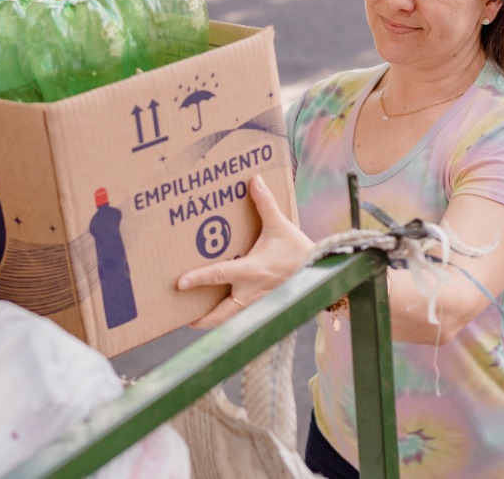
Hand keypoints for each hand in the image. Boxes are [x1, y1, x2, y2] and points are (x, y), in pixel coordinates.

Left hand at [175, 175, 312, 328]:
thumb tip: (254, 180)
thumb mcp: (280, 226)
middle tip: (185, 321)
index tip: (180, 283)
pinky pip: (245, 318)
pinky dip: (233, 320)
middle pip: (222, 315)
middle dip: (202, 320)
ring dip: (216, 323)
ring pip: (233, 320)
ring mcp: (259, 304)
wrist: (323, 271)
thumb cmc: (299, 250)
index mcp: (251, 270)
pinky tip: (225, 316)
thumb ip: (265, 204)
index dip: (198, 278)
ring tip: (198, 321)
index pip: (218, 275)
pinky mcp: (266, 308)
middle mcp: (252, 291)